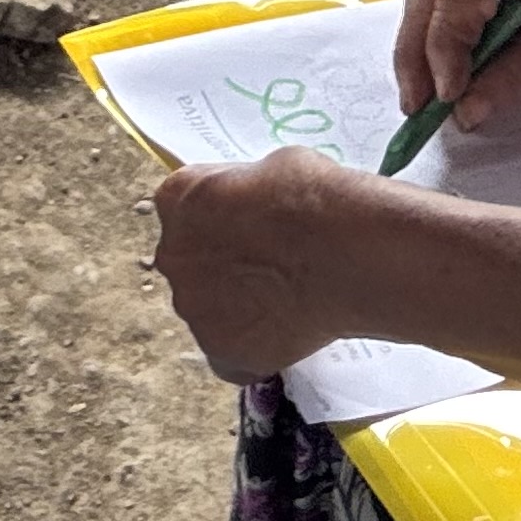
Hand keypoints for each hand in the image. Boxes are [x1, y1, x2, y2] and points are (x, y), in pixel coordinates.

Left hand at [151, 148, 376, 378]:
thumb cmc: (315, 200)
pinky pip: (230, 353)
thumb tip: (255, 204)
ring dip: (238, 305)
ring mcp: (195, 308)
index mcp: (177, 200)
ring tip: (287, 298)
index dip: (220, 215)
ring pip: (209, 308)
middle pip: (190, 261)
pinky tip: (286, 330)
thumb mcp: (272, 167)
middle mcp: (174, 256)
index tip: (248, 222)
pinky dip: (253, 345)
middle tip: (269, 263)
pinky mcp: (222, 350)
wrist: (346, 253)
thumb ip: (245, 190)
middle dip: (223, 263)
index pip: (184, 207)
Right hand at [392, 0, 520, 132]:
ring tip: (422, 101)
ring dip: (419, 56)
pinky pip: (438, 10)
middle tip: (417, 108)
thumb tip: (467, 109)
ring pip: (426, 6)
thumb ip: (515, 78)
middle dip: (417, 58)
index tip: (447, 96)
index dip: (444, 50)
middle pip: (429, 0)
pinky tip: (436, 79)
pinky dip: (433, 48)